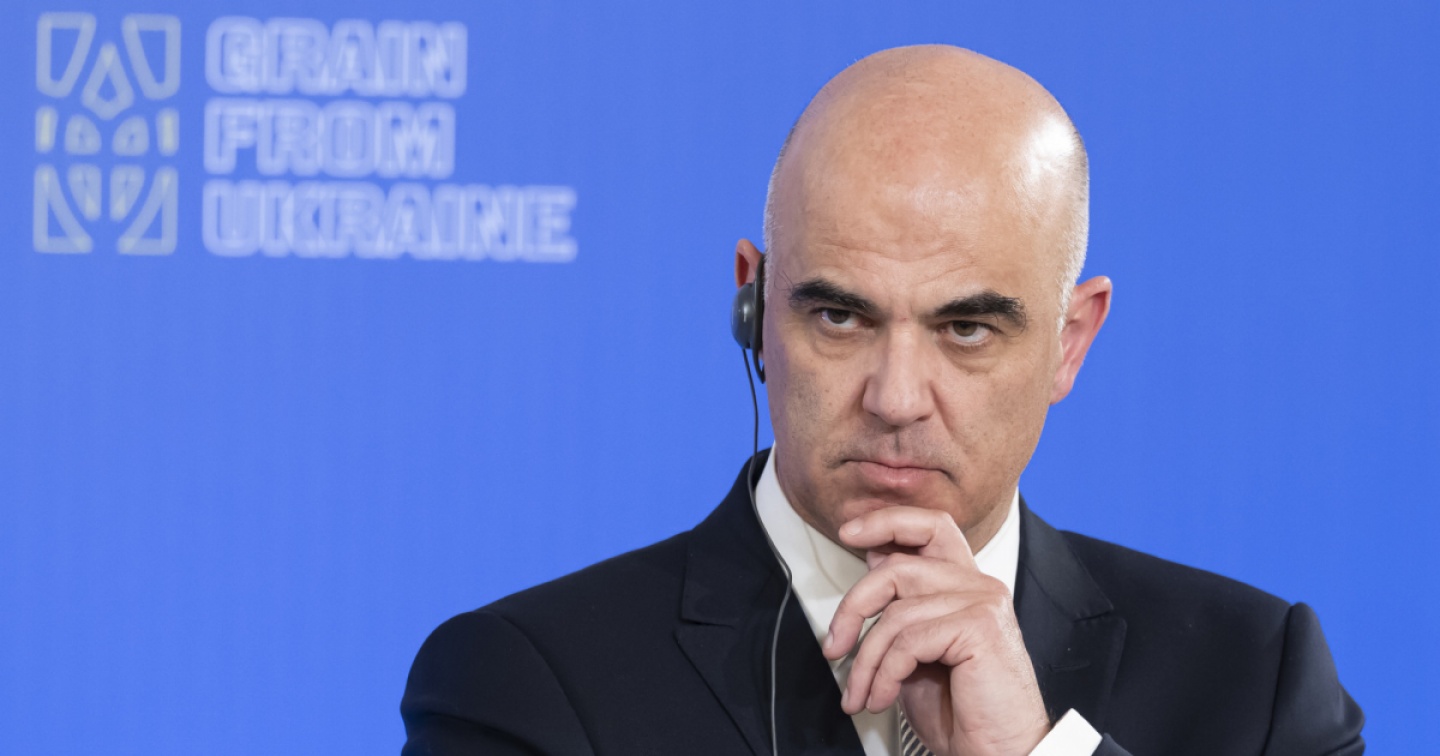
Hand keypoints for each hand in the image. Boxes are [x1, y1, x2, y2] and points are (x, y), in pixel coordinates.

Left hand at [822, 506, 1049, 755]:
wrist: (999, 754)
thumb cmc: (961, 711)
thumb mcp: (915, 653)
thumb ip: (899, 611)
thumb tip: (869, 569)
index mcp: (965, 583)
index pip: (929, 525)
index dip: (885, 521)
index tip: (848, 532)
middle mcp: (978, 584)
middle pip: (896, 567)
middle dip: (853, 608)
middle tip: (833, 647)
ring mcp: (982, 601)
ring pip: (895, 611)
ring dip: (866, 660)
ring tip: (859, 694)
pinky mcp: (978, 626)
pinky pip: (908, 640)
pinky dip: (884, 674)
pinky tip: (881, 698)